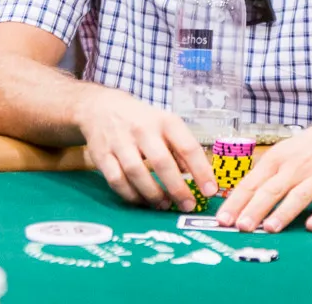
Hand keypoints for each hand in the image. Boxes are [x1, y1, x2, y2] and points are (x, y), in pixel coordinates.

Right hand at [73, 86, 214, 210]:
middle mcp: (143, 130)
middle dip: (177, 188)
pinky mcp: (102, 155)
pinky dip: (130, 195)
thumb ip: (181, 149)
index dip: (201, 171)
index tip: (210, 190)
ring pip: (137, 173)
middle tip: (188, 205)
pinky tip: (142, 201)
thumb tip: (198, 177)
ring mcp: (120, 142)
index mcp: (165, 121)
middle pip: (161, 162)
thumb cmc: (142, 120)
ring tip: (164, 205)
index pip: (187, 147)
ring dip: (153, 194)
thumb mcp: (166, 125)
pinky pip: (116, 180)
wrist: (101, 107)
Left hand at [216, 109, 311, 232]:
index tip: (223, 219)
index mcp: (277, 160)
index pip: (252, 183)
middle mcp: (296, 168)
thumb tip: (236, 200)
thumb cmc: (307, 148)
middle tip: (241, 227)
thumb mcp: (281, 153)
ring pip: (299, 196)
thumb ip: (262, 176)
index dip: (237, 202)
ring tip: (270, 228)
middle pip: (272, 190)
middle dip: (255, 209)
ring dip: (284, 212)